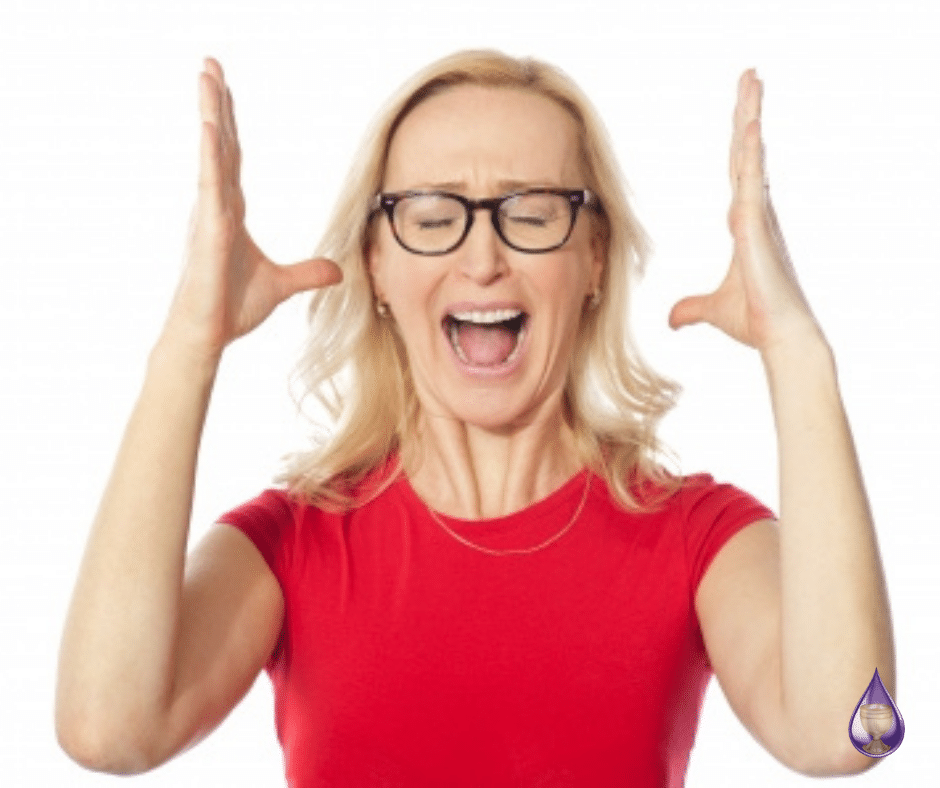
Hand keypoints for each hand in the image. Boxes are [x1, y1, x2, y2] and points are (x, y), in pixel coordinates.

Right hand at [163, 58, 341, 361]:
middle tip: (210, 64)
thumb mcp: (281, 284)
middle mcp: (216, 205)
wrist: (207, 336)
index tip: (225, 90)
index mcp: (230, 211)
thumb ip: (308, 272)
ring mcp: (209, 215)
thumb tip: (339, 270)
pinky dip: (210, 156)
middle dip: (215, 103)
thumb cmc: (231, 308)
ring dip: (209, 112)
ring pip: (211, 154)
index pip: (232, 157)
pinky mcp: (207, 231)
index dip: (228, 124)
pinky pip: (209, 186)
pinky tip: (209, 127)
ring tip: (206, 75)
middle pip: (218, 144)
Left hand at [668, 70, 820, 354]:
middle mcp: (755, 212)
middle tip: (749, 77)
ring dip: (750, 116)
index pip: (738, 172)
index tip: (742, 115)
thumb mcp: (712, 309)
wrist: (778, 335)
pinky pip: (751, 180)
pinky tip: (748, 124)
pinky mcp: (757, 226)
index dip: (739, 142)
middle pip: (747, 153)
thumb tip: (672, 320)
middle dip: (747, 114)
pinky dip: (750, 152)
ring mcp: (758, 215)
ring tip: (751, 80)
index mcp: (746, 223)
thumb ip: (691, 309)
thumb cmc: (754, 319)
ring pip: (751, 156)